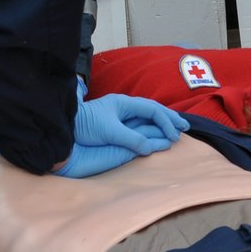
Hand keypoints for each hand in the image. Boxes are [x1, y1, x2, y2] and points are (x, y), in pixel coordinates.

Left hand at [56, 87, 187, 178]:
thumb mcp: (108, 131)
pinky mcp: (117, 130)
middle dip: (169, 118)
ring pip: (147, 119)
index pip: (151, 109)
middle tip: (185, 127)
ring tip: (177, 131)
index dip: (165, 120)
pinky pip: (140, 129)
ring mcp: (121, 120)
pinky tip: (159, 137)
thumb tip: (150, 147)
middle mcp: (125, 110)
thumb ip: (130, 138)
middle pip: (153, 111)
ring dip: (163, 125)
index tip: (174, 133)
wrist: (65, 133)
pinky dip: (152, 132)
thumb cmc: (85, 126)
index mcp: (123, 104)